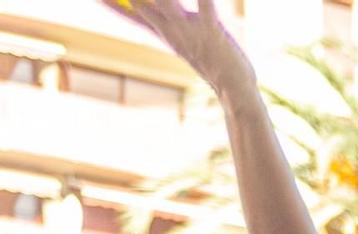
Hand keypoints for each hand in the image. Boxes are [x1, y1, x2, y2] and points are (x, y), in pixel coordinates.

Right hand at [101, 0, 254, 94]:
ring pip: (165, 0)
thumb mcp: (185, 43)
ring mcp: (188, 29)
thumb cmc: (213, 64)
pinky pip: (205, 4)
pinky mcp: (211, 29)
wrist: (233, 89)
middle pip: (138, 3)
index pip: (129, 14)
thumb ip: (169, 26)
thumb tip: (156, 17)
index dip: (111, 4)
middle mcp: (170, 29)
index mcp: (163, 32)